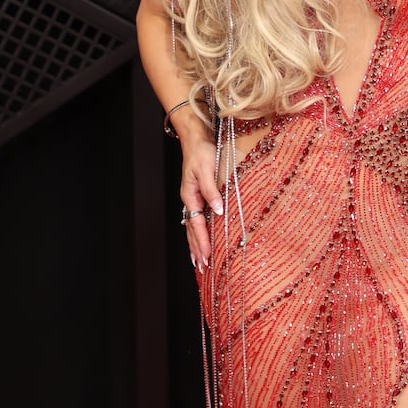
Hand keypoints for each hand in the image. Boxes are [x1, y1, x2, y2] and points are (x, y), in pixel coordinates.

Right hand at [179, 133, 221, 269]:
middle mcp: (189, 200)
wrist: (196, 139)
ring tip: (198, 262)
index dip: (202, 241)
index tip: (208, 256)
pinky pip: (195, 220)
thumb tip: (217, 211)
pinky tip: (199, 241)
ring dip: (195, 245)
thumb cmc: (202, 152)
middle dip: (197, 249)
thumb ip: (212, 191)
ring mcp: (191, 199)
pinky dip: (196, 234)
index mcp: (190, 195)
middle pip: (191, 230)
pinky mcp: (196, 196)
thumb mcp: (207, 170)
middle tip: (203, 267)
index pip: (196, 224)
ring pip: (191, 227)